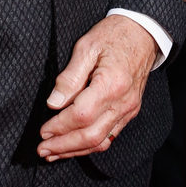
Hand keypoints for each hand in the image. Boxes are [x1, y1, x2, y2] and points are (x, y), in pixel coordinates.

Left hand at [37, 15, 157, 160]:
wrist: (143, 33)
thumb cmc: (113, 35)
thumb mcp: (86, 47)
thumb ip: (69, 77)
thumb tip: (53, 103)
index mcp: (111, 83)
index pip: (81, 115)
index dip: (59, 127)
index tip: (42, 131)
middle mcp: (123, 101)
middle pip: (91, 135)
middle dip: (64, 146)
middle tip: (42, 149)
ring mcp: (129, 109)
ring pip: (101, 141)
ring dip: (75, 151)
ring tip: (53, 153)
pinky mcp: (130, 111)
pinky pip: (110, 136)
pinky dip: (90, 145)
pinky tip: (74, 146)